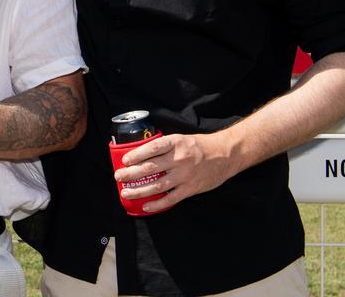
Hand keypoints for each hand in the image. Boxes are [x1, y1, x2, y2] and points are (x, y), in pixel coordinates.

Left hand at [113, 132, 237, 212]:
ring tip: (126, 192)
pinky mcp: (191, 188)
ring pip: (157, 185)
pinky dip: (157, 204)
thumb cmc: (200, 146)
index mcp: (176, 143)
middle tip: (118, 177)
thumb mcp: (182, 139)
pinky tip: (145, 206)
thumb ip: (165, 146)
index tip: (124, 160)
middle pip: (150, 168)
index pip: (152, 149)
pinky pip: (171, 198)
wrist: (226, 154)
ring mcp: (185, 175)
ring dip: (139, 190)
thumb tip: (142, 152)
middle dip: (131, 173)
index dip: (136, 155)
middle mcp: (179, 159)